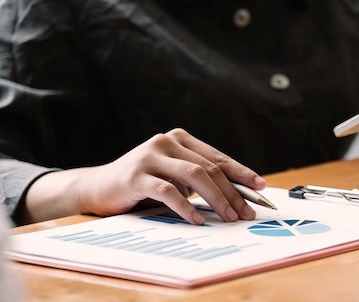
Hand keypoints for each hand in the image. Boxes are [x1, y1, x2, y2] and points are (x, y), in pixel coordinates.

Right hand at [21, 128, 265, 224]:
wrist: (97, 188)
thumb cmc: (142, 184)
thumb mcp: (174, 177)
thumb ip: (198, 179)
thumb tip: (236, 196)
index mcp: (180, 139)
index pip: (218, 157)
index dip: (242, 173)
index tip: (260, 187)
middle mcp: (167, 142)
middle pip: (210, 168)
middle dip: (232, 192)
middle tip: (246, 212)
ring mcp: (150, 156)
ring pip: (194, 175)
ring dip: (216, 198)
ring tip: (229, 216)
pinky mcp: (136, 175)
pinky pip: (168, 190)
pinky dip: (186, 206)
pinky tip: (198, 219)